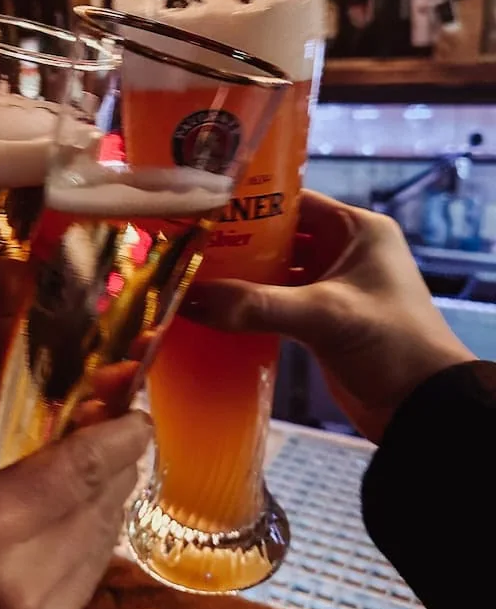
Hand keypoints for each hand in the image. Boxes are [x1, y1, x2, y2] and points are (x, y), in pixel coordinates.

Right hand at [0, 406, 151, 608]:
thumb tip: (2, 412)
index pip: (80, 471)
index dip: (119, 438)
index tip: (137, 415)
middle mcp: (18, 589)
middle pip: (99, 512)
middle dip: (115, 469)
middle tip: (115, 437)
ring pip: (96, 557)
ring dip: (100, 513)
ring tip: (91, 482)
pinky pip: (76, 601)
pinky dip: (76, 563)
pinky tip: (59, 540)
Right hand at [181, 191, 472, 442]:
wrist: (422, 407)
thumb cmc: (389, 342)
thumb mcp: (323, 315)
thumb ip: (257, 305)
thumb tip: (188, 299)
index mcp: (356, 229)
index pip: (292, 200)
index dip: (248, 202)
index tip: (201, 207)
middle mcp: (343, 249)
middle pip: (278, 235)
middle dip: (236, 242)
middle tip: (185, 244)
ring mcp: (331, 285)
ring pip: (275, 270)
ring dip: (239, 276)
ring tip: (190, 274)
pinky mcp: (321, 319)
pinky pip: (276, 301)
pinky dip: (249, 304)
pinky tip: (212, 309)